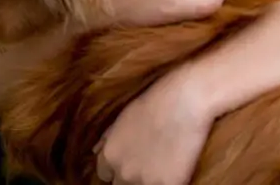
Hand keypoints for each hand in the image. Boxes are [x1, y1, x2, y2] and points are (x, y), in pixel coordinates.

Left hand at [95, 70, 212, 184]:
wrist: (183, 103)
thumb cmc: (154, 103)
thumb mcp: (123, 118)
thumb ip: (107, 138)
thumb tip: (95, 151)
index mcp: (110, 156)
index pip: (104, 174)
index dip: (117, 168)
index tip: (129, 162)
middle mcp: (123, 173)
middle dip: (130, 176)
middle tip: (146, 164)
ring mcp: (145, 182)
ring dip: (147, 181)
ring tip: (159, 166)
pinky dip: (167, 182)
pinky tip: (173, 170)